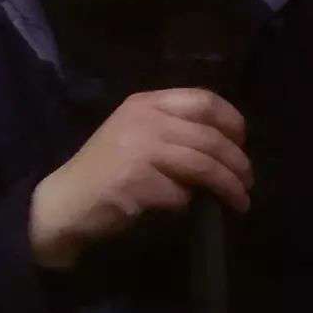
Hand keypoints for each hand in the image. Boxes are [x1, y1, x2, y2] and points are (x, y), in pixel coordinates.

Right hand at [29, 88, 250, 269]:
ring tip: (240, 202)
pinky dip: (187, 205)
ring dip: (228, 187)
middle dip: (238, 162)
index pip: (204, 100)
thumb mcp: (135, 135)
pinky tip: (184, 212)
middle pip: (210, 136)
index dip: (233, 121)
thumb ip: (172, 131)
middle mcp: (145, 120)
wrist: (63, 203)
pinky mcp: (139, 182)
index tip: (242, 142)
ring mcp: (141, 149)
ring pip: (204, 165)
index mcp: (146, 103)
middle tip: (248, 181)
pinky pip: (181, 195)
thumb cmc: (103, 171)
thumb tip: (223, 149)